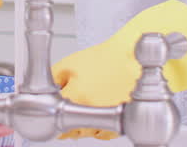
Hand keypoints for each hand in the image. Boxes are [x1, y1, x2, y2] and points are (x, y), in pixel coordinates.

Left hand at [52, 0, 186, 140]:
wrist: (140, 56)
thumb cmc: (110, 57)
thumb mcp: (73, 62)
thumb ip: (56, 78)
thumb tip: (46, 88)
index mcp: (76, 95)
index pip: (53, 113)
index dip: (50, 110)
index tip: (47, 109)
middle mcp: (92, 111)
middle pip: (70, 127)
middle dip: (69, 118)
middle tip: (72, 106)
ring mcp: (108, 119)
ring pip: (89, 130)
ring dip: (87, 122)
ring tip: (93, 103)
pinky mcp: (122, 122)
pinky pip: (105, 131)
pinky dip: (104, 124)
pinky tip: (105, 108)